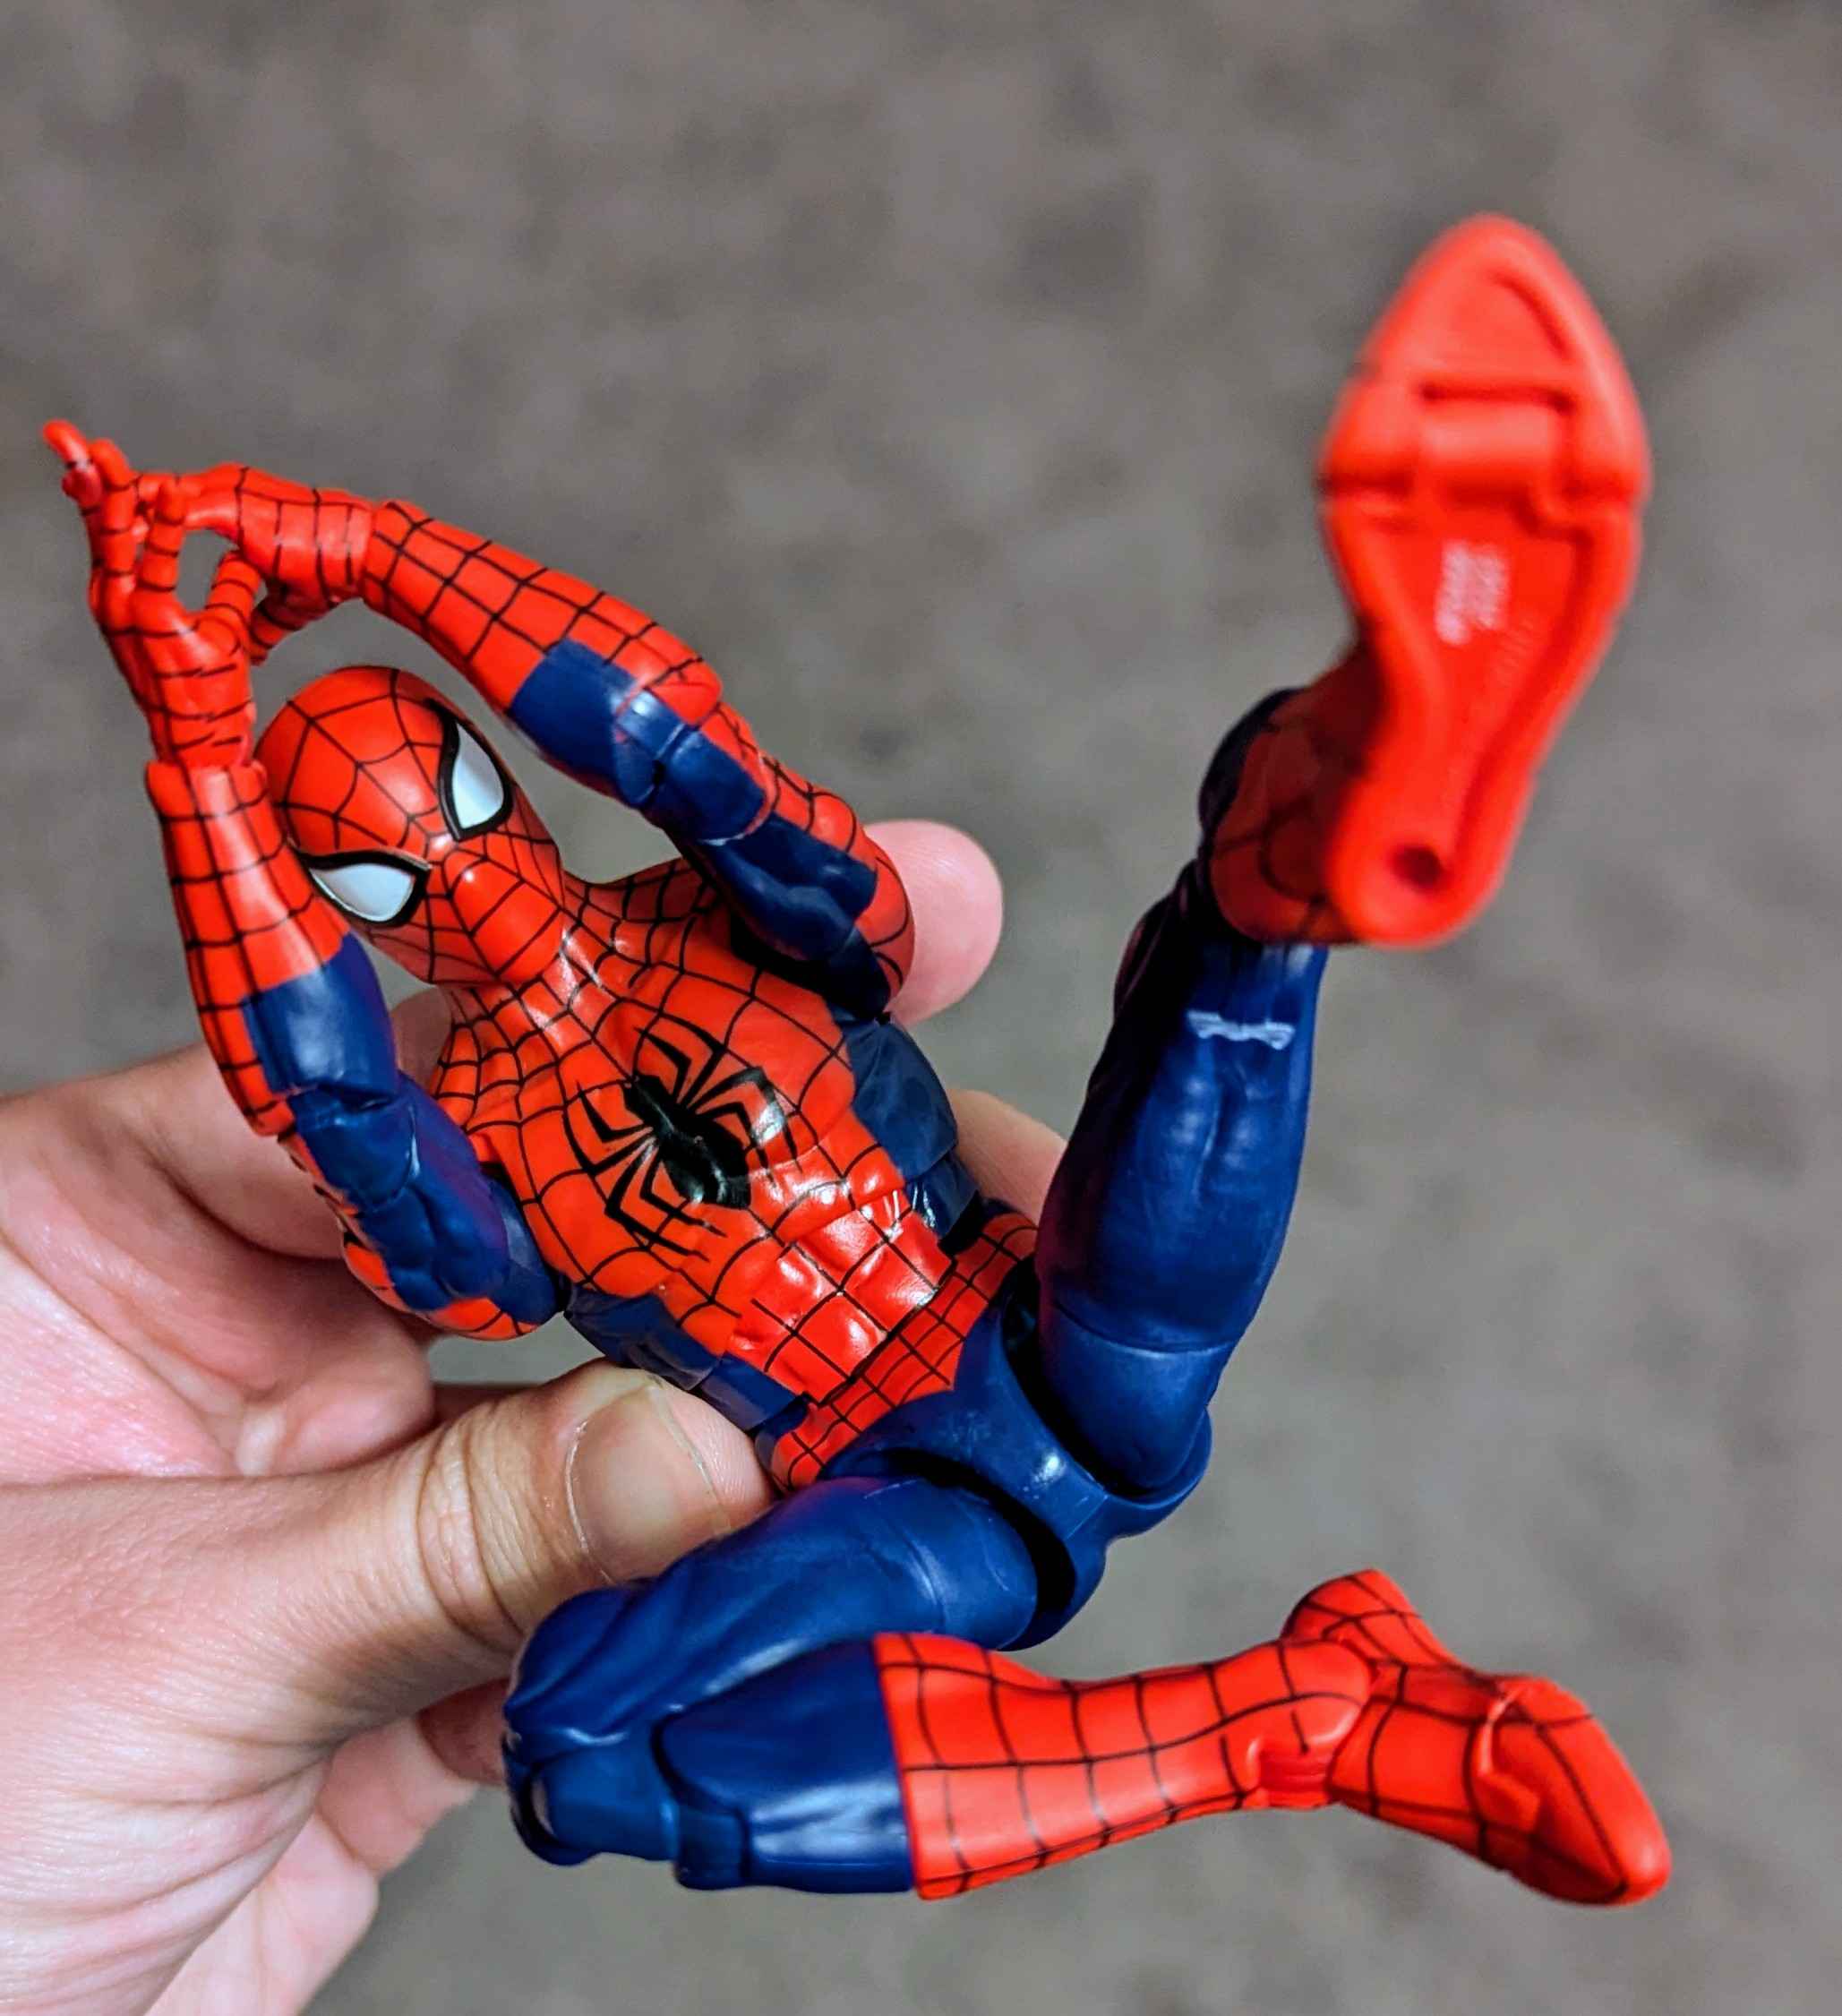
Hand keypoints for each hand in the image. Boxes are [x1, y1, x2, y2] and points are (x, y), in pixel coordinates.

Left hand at [0, 823, 1056, 2014]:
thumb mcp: (167, 1632)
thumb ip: (457, 1536)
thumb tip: (716, 1451)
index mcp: (119, 1222)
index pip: (410, 1069)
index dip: (622, 1007)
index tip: (819, 958)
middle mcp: (249, 1328)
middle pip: (548, 1215)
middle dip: (759, 1179)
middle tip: (965, 1139)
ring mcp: (346, 1490)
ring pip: (604, 1409)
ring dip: (779, 1394)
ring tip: (968, 1338)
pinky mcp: (414, 1658)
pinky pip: (599, 1594)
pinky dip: (727, 1584)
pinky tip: (863, 1533)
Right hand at [46, 424, 264, 766]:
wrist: (208, 745)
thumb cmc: (211, 690)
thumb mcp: (221, 629)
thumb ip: (225, 591)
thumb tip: (238, 564)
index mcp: (127, 594)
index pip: (111, 529)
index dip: (102, 487)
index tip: (92, 448)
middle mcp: (116, 599)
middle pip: (99, 524)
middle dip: (84, 476)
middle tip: (65, 432)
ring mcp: (130, 611)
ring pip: (117, 537)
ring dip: (113, 490)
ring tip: (106, 450)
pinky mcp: (155, 623)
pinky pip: (162, 566)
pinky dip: (167, 528)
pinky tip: (171, 495)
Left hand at [47, 421, 376, 667]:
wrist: (362, 557)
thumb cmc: (331, 576)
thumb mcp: (283, 605)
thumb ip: (258, 617)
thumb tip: (252, 650)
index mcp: (229, 505)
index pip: (166, 501)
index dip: (131, 505)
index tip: (95, 506)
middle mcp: (221, 489)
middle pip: (147, 485)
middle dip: (104, 481)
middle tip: (67, 475)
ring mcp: (223, 493)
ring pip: (151, 491)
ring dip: (112, 492)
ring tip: (74, 490)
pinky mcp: (230, 507)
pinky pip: (172, 510)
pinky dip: (142, 517)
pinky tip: (116, 527)